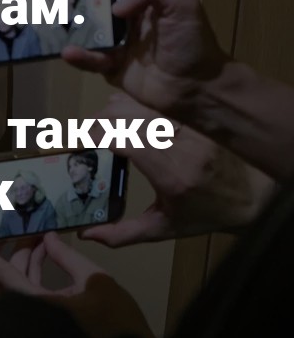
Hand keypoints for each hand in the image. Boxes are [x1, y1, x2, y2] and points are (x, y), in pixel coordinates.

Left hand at [0, 232, 154, 337]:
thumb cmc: (115, 322)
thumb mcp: (97, 281)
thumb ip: (69, 258)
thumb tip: (49, 238)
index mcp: (33, 302)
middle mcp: (25, 310)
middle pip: (5, 275)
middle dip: (13, 250)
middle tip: (25, 229)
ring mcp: (33, 316)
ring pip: (16, 283)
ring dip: (25, 260)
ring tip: (41, 239)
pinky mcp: (42, 318)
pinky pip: (27, 291)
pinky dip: (33, 273)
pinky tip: (47, 255)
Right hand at [61, 0, 227, 121]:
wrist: (196, 88)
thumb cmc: (193, 42)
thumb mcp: (182, 5)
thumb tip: (114, 7)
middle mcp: (124, 8)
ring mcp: (112, 35)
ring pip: (80, 21)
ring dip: (59, 14)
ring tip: (40, 9)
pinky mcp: (107, 61)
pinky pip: (87, 56)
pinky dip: (78, 54)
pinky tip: (69, 51)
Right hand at [79, 94, 272, 245]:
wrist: (254, 196)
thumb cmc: (206, 214)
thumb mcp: (164, 229)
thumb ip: (123, 234)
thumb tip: (86, 235)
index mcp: (171, 175)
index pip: (127, 139)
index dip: (98, 134)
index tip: (83, 141)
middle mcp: (182, 146)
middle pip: (129, 116)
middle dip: (102, 121)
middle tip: (90, 133)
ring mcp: (191, 128)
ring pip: (142, 104)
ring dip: (118, 110)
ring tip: (107, 124)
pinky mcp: (196, 118)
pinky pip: (158, 103)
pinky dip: (137, 105)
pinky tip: (129, 115)